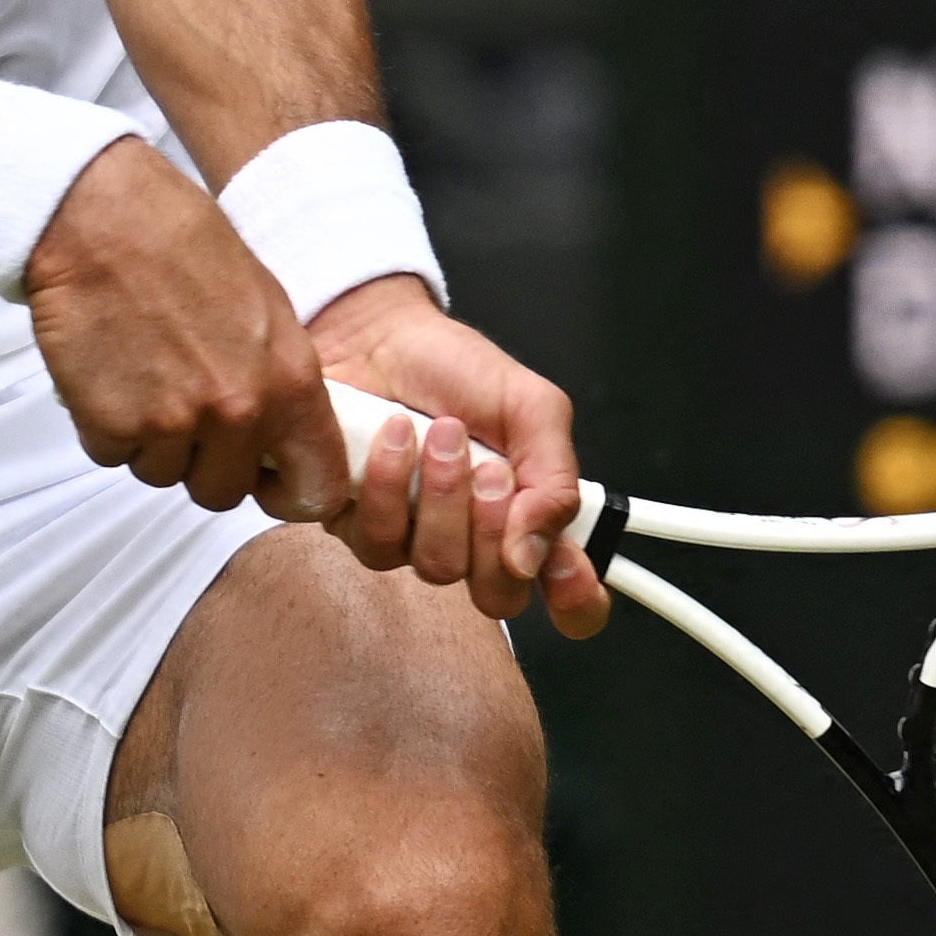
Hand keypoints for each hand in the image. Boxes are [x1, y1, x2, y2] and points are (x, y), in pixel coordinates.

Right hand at [21, 142, 337, 521]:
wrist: (102, 221)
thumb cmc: (183, 246)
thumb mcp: (267, 311)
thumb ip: (279, 383)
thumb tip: (280, 434)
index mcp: (290, 383)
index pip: (316, 488)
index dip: (290, 492)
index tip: (268, 480)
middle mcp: (237, 413)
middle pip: (223, 492)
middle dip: (202, 463)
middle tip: (184, 411)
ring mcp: (171, 423)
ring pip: (162, 474)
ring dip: (150, 441)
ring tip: (142, 376)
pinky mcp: (111, 425)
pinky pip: (113, 454)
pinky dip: (106, 425)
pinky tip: (110, 373)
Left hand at [307, 277, 610, 638]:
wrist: (378, 335)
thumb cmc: (457, 371)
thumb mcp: (532, 408)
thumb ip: (554, 478)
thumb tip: (536, 553)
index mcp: (531, 518)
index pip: (569, 597)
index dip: (576, 600)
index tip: (565, 568)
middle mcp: (476, 542)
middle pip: (499, 596)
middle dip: (495, 528)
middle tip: (490, 469)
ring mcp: (416, 541)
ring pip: (437, 567)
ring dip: (442, 496)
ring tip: (440, 434)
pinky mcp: (359, 528)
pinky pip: (378, 542)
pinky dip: (389, 485)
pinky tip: (392, 439)